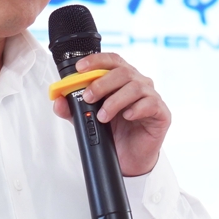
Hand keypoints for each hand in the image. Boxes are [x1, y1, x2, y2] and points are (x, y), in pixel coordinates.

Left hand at [52, 53, 170, 176]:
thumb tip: (58, 101)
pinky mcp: (161, 112)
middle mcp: (138, 83)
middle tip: (88, 97)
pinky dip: (136, 108)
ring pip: (135, 87)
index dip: (96, 60)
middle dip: (102, 83)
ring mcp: (151, 96)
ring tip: (103, 116)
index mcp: (121, 79)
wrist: (129, 158)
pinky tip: (126, 116)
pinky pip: (151, 103)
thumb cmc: (113, 132)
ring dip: (115, 101)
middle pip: (122, 72)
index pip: (111, 60)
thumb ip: (73, 109)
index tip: (80, 68)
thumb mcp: (88, 119)